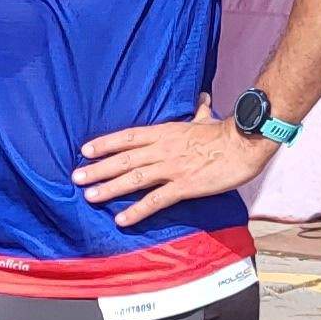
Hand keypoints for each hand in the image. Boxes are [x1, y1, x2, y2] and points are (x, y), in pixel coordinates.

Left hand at [72, 98, 275, 227]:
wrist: (244, 144)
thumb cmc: (226, 132)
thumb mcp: (207, 118)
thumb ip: (199, 112)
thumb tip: (201, 100)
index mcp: (165, 132)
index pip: (128, 137)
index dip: (105, 144)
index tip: (84, 150)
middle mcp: (163, 149)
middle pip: (124, 159)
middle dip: (98, 169)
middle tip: (76, 178)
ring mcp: (172, 168)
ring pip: (134, 178)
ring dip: (110, 188)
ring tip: (90, 196)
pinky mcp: (184, 186)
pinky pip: (155, 200)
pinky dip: (137, 211)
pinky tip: (121, 219)